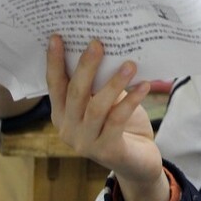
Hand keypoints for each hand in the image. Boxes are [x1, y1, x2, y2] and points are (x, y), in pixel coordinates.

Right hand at [45, 35, 169, 200]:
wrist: (137, 163)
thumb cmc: (119, 125)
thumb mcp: (104, 102)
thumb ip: (97, 84)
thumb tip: (104, 48)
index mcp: (62, 114)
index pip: (54, 85)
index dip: (54, 62)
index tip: (57, 37)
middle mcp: (68, 129)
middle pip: (74, 93)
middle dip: (85, 66)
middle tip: (97, 43)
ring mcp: (86, 142)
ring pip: (96, 107)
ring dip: (113, 83)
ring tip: (130, 64)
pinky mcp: (107, 150)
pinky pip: (118, 120)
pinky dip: (131, 101)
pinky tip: (145, 86)